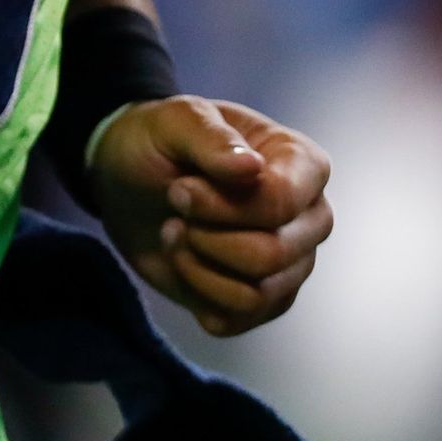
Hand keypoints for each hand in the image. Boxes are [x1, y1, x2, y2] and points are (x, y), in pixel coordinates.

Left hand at [92, 96, 331, 336]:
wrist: (130, 180)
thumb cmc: (161, 142)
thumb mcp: (175, 121)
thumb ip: (212, 139)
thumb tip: (251, 168)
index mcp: (304, 165)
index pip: (281, 203)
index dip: (219, 205)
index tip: (179, 188)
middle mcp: (310, 217)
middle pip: (272, 255)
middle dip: (206, 237)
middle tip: (175, 209)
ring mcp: (291, 262)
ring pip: (256, 294)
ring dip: (198, 266)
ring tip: (175, 233)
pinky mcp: (263, 299)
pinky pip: (239, 319)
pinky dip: (197, 294)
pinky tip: (183, 261)